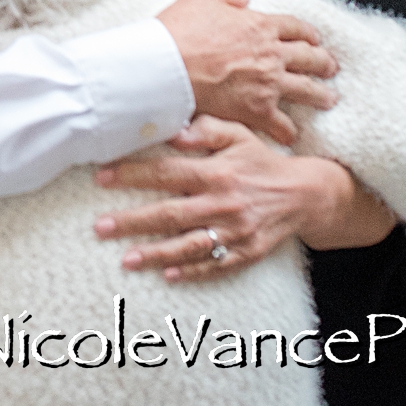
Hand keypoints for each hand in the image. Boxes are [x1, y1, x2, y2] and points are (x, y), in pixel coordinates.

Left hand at [93, 116, 394, 281]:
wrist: (305, 194)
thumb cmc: (261, 161)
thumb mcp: (239, 135)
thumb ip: (207, 129)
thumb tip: (175, 129)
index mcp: (216, 172)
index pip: (167, 173)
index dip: (133, 175)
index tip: (102, 177)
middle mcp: (223, 203)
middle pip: (171, 213)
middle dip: (133, 221)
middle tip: (100, 227)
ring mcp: (235, 231)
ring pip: (190, 245)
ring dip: (156, 254)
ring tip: (126, 260)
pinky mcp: (246, 253)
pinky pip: (216, 264)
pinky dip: (192, 271)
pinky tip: (167, 275)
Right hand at [155, 0, 337, 144]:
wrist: (168, 67)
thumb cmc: (179, 33)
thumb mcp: (202, 0)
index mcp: (260, 26)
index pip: (295, 27)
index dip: (308, 32)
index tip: (314, 38)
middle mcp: (271, 54)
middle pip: (309, 57)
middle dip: (323, 62)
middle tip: (330, 67)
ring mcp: (268, 83)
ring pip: (307, 90)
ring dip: (321, 95)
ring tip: (328, 99)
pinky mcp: (257, 110)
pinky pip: (282, 124)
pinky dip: (288, 131)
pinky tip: (292, 135)